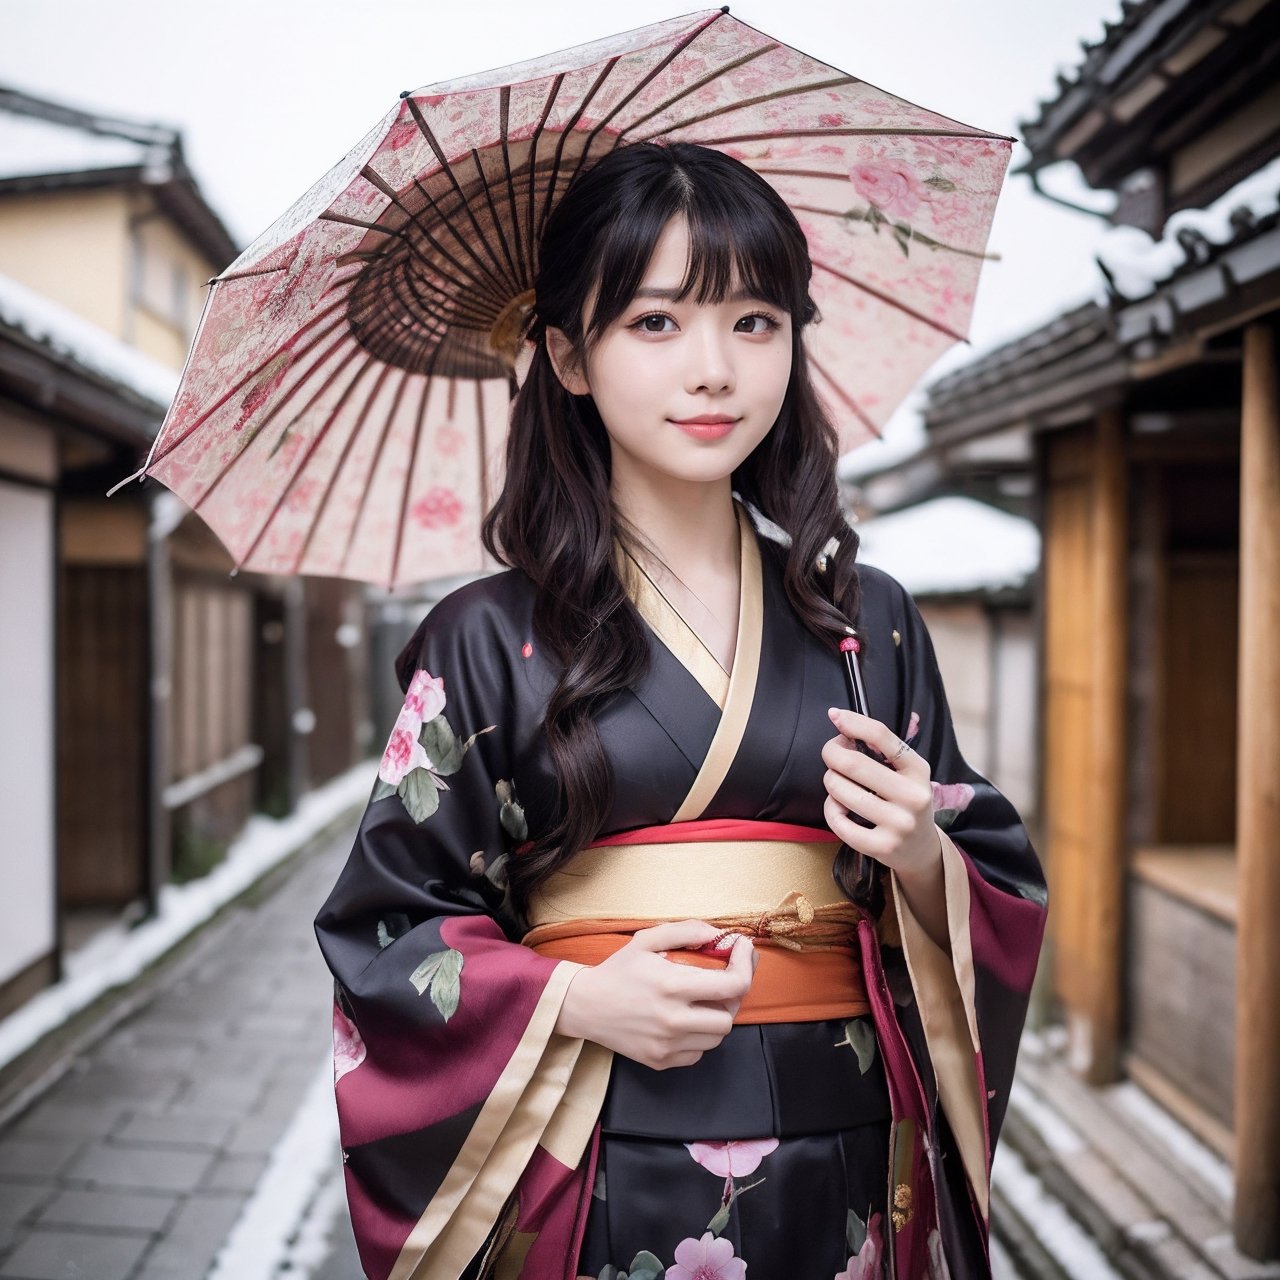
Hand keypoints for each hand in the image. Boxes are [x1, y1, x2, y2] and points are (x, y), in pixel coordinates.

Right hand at [554, 919, 757, 1069]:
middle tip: (723, 979)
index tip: (744, 951)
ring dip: (717, 1017)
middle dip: (733, 996)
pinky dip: (699, 1037)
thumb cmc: (618, 971)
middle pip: (729, 1016)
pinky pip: (697, 1053)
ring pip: (716, 1038)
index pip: (732, 985)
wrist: (585, 1006)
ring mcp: (667, 1045)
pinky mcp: (660, 1061)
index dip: (747, 966)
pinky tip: (686, 1020)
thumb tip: (716, 934)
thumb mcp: (646, 940)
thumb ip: (684, 931)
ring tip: (703, 1001)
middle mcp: (672, 1019)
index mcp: (672, 986)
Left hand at [821, 708, 940, 881]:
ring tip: (838, 785)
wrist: (921, 849)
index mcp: (918, 769)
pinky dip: (830, 809)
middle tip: (831, 755)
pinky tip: (838, 807)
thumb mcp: (907, 773)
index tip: (835, 715)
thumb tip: (842, 721)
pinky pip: (838, 821)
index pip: (882, 736)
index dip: (853, 722)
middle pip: (852, 763)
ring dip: (830, 782)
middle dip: (832, 753)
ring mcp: (899, 823)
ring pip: (840, 790)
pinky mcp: (883, 847)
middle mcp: (913, 796)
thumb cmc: (904, 801)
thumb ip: (882, 750)